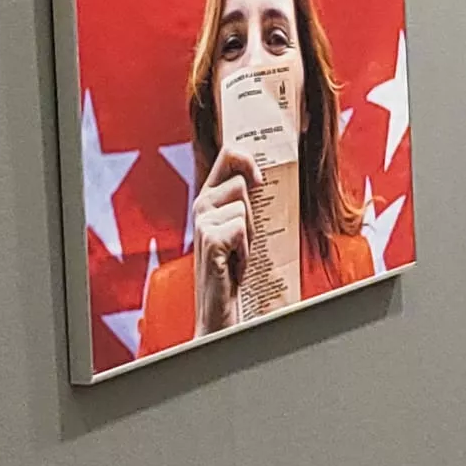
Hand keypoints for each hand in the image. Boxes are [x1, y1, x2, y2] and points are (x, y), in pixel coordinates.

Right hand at [194, 148, 262, 334]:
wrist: (218, 310)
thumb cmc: (231, 271)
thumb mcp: (239, 231)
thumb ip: (244, 203)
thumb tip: (264, 176)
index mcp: (209, 199)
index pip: (227, 155)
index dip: (247, 158)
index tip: (259, 179)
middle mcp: (201, 206)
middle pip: (241, 182)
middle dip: (252, 213)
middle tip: (242, 242)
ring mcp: (202, 223)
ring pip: (245, 208)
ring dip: (249, 237)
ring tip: (236, 256)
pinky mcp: (208, 239)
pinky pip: (242, 229)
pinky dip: (244, 251)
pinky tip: (233, 266)